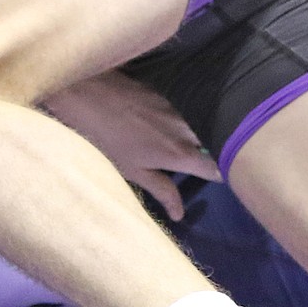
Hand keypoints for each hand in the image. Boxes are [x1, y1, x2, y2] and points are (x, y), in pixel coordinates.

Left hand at [43, 70, 220, 221]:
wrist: (86, 95)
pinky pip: (189, 107)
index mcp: (180, 153)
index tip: (213, 179)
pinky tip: (174, 122)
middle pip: (217, 143)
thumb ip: (162, 190)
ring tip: (193, 143)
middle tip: (204, 161)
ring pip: (204, 124)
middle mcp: (187, 129)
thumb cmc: (105, 139)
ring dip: (203, 134)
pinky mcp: (169, 92)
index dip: (221, 175)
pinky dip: (188, 117)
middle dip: (217, 153)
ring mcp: (180, 107)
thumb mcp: (132, 171)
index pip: (218, 168)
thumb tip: (180, 214)